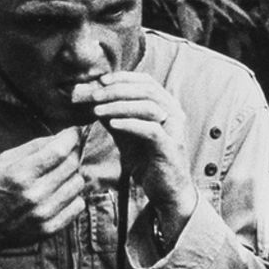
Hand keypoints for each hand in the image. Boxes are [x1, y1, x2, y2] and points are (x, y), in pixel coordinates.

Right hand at [0, 127, 86, 259]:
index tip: (74, 132)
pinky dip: (71, 197)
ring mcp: (43, 214)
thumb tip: (64, 135)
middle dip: (71, 154)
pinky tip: (57, 196)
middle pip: (72, 165)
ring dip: (71, 176)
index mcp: (19, 174)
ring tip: (55, 178)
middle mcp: (33, 195)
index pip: (60, 150)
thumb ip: (35, 146)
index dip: (72, 137)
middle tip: (63, 155)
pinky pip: (78, 205)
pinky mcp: (50, 229)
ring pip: (78, 183)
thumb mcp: (3, 162)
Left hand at [72, 71, 195, 235]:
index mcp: (166, 106)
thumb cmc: (147, 160)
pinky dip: (130, 124)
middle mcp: (174, 114)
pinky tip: (111, 123)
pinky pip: (150, 130)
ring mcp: (174, 130)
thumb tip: (93, 100)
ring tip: (97, 110)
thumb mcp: (127, 135)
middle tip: (94, 95)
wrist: (166, 190)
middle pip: (147, 90)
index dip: (124, 78)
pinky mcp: (170, 148)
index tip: (101, 81)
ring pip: (149, 107)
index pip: (147, 82)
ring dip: (119, 105)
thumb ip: (115, 117)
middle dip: (117, 90)